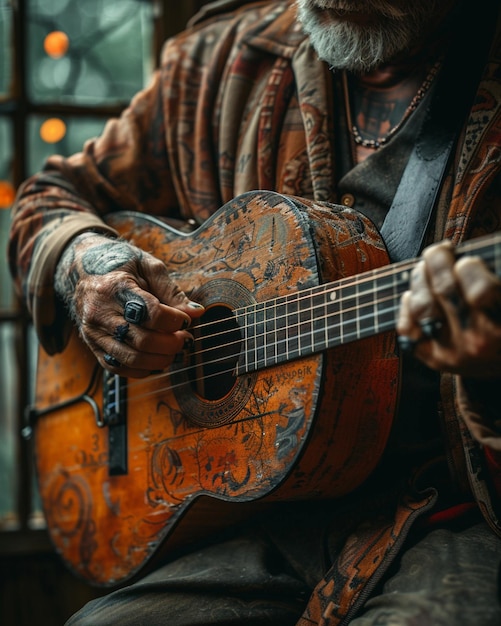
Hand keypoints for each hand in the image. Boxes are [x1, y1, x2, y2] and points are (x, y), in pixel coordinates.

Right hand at [55, 233, 204, 377]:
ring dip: (160, 360)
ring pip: (131, 358)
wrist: (83, 268)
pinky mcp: (92, 346)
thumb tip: (196, 312)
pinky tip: (156, 359)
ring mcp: (93, 332)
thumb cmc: (121, 265)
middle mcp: (100, 313)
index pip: (150, 314)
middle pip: (142, 340)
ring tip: (175, 350)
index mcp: (114, 288)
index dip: (175, 321)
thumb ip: (171, 291)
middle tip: (186, 339)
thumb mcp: (148, 266)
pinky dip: (142, 369)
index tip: (186, 320)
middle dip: (172, 344)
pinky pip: (118, 367)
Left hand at [397, 240, 500, 377]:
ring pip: (422, 305)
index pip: (480, 290)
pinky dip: (408, 306)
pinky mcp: (433, 358)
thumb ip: (489, 278)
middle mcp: (477, 342)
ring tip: (425, 269)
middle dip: (437, 260)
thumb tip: (463, 254)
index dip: (468, 266)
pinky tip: (415, 294)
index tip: (467, 260)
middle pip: (445, 288)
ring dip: (420, 279)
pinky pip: (407, 327)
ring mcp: (452, 353)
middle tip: (439, 252)